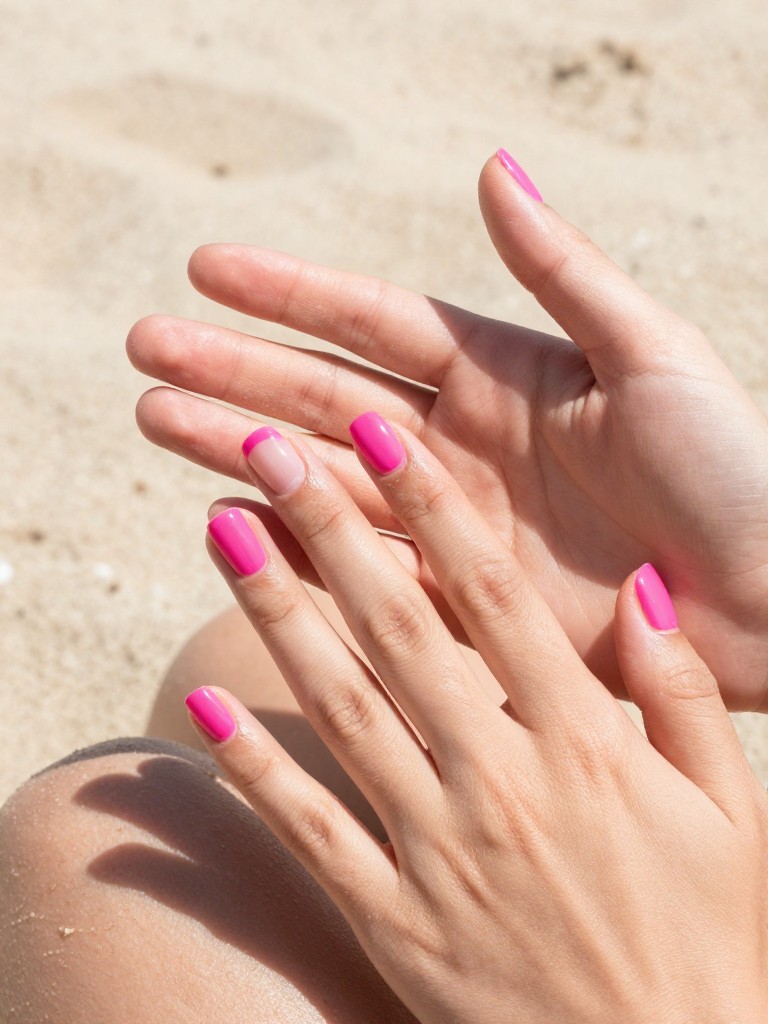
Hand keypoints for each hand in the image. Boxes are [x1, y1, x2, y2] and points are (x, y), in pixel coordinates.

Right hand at [128, 153, 767, 708]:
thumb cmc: (734, 469)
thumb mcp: (652, 352)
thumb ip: (563, 272)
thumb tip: (491, 168)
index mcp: (503, 373)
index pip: (373, 322)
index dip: (291, 293)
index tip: (207, 268)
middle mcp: (461, 444)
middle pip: (324, 397)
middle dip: (234, 370)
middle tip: (144, 351)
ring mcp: (451, 524)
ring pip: (323, 478)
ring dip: (238, 450)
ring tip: (156, 420)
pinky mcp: (458, 602)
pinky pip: (358, 567)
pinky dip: (293, 543)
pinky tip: (229, 516)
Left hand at [186, 413, 767, 1023]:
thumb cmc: (709, 941)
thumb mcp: (733, 811)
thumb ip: (680, 693)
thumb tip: (641, 585)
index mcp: (585, 746)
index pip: (495, 598)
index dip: (435, 508)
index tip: (382, 437)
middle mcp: (502, 783)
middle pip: (399, 630)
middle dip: (331, 529)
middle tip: (269, 449)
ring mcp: (438, 854)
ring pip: (340, 709)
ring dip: (277, 613)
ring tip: (220, 531)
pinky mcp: (393, 923)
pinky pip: (310, 831)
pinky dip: (250, 767)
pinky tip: (198, 702)